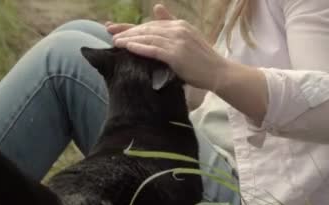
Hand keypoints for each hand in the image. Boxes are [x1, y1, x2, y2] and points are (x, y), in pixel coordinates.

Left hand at [109, 5, 229, 90]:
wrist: (218, 72)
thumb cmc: (203, 60)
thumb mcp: (188, 37)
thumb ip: (171, 24)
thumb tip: (157, 8)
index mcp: (179, 24)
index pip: (151, 24)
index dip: (131, 26)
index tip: (114, 28)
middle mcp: (178, 29)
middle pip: (147, 29)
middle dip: (127, 31)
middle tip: (109, 33)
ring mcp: (177, 41)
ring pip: (148, 38)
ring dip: (130, 39)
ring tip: (115, 42)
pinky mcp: (177, 54)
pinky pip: (154, 49)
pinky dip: (140, 47)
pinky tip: (128, 48)